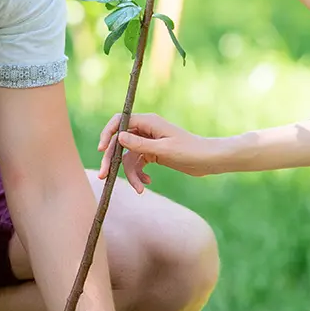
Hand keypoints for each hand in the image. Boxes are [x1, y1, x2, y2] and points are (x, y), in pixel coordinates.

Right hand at [97, 113, 220, 191]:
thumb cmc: (190, 151)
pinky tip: (147, 183)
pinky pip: (138, 163)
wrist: (208, 160)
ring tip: (140, 189)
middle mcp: (146, 129)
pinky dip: (139, 174)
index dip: (107, 135)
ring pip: (129, 157)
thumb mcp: (164, 149)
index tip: (101, 150)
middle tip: (104, 177)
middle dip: (113, 161)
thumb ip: (140, 144)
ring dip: (130, 173)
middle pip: (120, 143)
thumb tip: (118, 137)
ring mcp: (149, 141)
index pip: (119, 122)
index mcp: (148, 122)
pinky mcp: (153, 153)